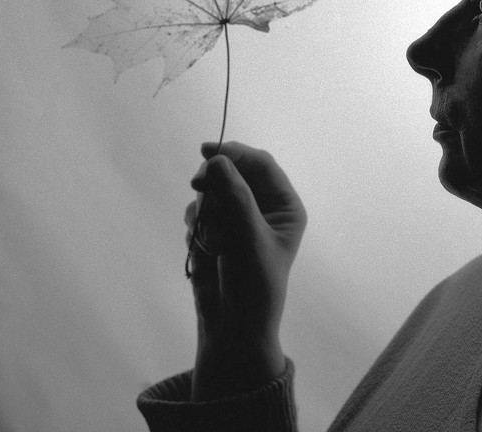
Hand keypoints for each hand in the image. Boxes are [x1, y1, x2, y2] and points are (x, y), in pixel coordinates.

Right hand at [185, 141, 306, 399]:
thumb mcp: (247, 238)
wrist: (231, 329)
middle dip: (215, 182)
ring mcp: (238, 219)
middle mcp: (263, 208)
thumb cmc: (252, 284)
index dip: (235, 153)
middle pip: (234, 173)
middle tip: (197, 185)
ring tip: (208, 235)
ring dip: (205, 207)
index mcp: (284, 206)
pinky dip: (196, 224)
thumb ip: (233, 198)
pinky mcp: (217, 232)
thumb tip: (216, 161)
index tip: (207, 152)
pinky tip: (199, 245)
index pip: (261, 165)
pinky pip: (200, 212)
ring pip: (213, 191)